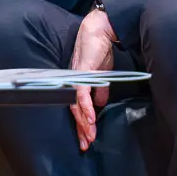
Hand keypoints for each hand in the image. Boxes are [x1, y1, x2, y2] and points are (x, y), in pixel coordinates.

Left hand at [69, 6, 115, 149]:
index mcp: (78, 85)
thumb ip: (101, 90)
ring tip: (89, 136)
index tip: (87, 139)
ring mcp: (75, 78)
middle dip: (81, 130)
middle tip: (85, 145)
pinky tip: (90, 118)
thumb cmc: (100, 49)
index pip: (77, 109)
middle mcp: (72, 83)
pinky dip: (85, 106)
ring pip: (75, 105)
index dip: (82, 125)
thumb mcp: (104, 74)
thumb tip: (101, 105)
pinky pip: (81, 93)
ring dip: (83, 122)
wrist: (101, 30)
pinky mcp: (81, 73)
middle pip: (73, 111)